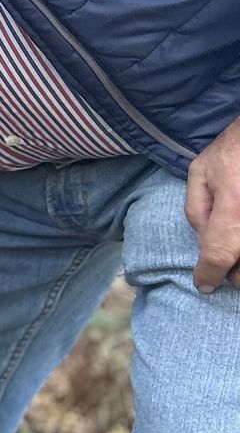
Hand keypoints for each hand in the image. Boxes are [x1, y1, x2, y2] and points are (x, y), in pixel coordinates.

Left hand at [185, 114, 239, 291]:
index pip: (218, 256)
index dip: (208, 275)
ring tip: (234, 244)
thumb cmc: (234, 149)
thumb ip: (197, 211)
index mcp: (234, 209)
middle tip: (223, 262)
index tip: (204, 283)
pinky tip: (238, 233)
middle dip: (231, 271)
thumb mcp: (201, 172)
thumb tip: (202, 244)